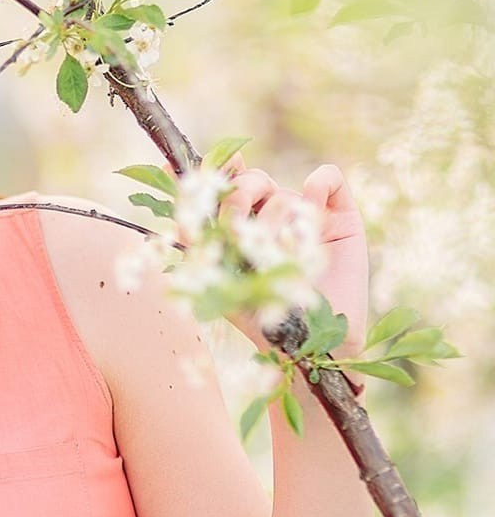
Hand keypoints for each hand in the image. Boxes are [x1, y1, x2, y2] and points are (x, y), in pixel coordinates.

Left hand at [217, 154, 368, 360]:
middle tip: (235, 230)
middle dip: (236, 202)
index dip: (213, 172)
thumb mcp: (221, 285)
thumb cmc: (265, 321)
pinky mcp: (341, 216)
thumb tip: (176, 215)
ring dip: (275, 221)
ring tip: (278, 254)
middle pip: (251, 182)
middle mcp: (273, 215)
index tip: (202, 172)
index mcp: (244, 227)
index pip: (226, 185)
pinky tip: (313, 209)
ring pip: (282, 193)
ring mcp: (307, 214)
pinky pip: (327, 178)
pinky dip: (318, 184)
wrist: (315, 345)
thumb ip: (197, 249)